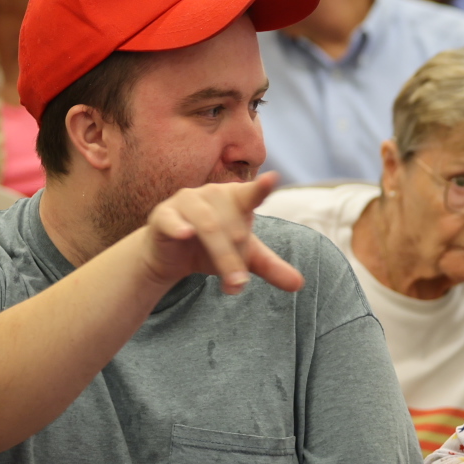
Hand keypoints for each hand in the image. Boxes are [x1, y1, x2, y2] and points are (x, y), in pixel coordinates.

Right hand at [137, 173, 303, 294]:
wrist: (170, 257)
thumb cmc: (210, 248)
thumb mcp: (244, 258)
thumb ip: (270, 267)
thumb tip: (299, 284)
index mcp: (235, 198)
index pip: (252, 194)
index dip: (262, 187)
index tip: (274, 178)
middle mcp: (212, 194)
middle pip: (231, 225)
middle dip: (236, 258)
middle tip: (240, 285)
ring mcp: (187, 201)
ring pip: (208, 227)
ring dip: (221, 255)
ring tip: (231, 285)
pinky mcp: (164, 215)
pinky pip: (172, 220)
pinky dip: (179, 226)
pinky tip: (186, 234)